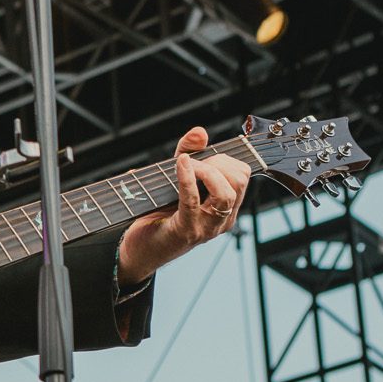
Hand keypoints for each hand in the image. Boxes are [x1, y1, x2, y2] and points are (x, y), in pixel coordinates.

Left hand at [117, 126, 251, 288]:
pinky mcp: (187, 230)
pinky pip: (194, 200)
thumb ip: (188, 153)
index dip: (224, 158)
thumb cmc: (159, 213)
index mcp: (226, 208)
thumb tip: (200, 132)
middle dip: (217, 162)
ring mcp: (207, 227)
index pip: (243, 174)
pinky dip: (187, 177)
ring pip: (225, 192)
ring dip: (205, 170)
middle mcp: (222, 219)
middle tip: (194, 163)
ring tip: (186, 165)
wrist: (139, 249)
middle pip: (239, 180)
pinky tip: (181, 164)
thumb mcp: (175, 178)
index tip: (203, 157)